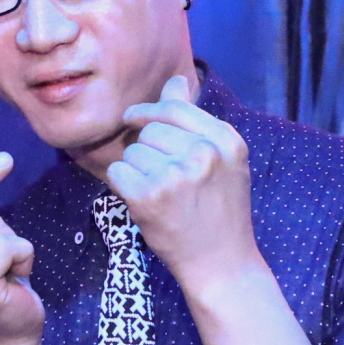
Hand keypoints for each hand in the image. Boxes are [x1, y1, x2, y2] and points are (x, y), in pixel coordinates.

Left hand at [108, 75, 260, 290]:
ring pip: (133, 151)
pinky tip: (141, 200)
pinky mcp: (148, 196)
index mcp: (226, 141)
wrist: (221, 264)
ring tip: (159, 193)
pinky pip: (117, 171)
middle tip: (161, 176)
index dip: (150, 111)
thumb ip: (197, 121)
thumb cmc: (220, 211)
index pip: (176, 108)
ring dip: (136, 169)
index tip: (134, 118)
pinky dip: (122, 185)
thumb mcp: (223, 161)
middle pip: (151, 130)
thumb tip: (175, 80)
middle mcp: (203, 153)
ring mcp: (175, 175)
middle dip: (147, 148)